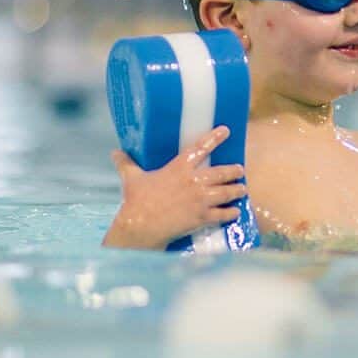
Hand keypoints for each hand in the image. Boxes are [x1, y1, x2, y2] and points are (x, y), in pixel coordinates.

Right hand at [102, 126, 246, 249]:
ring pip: (227, 192)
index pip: (200, 148)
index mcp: (179, 168)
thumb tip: (115, 152)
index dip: (215, 138)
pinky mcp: (202, 217)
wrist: (141, 226)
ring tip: (242, 189)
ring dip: (237, 190)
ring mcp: (201, 200)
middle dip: (234, 171)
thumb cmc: (136, 201)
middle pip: (222, 172)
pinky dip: (231, 212)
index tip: (226, 131)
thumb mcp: (132, 179)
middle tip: (240, 170)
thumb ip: (127, 164)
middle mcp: (194, 181)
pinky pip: (223, 213)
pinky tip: (235, 212)